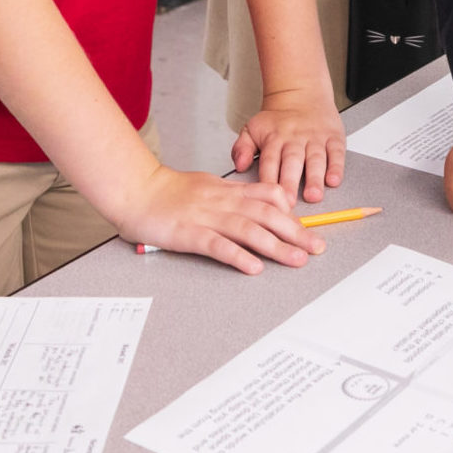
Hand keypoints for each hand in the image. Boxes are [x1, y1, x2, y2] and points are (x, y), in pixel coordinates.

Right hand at [120, 165, 325, 275]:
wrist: (136, 190)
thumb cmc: (170, 191)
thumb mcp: (208, 185)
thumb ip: (234, 195)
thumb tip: (261, 204)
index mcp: (228, 190)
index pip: (268, 196)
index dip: (291, 211)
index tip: (309, 226)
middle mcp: (223, 202)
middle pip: (267, 215)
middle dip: (295, 232)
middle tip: (316, 247)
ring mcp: (207, 218)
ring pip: (249, 230)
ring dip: (276, 246)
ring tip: (296, 260)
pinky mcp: (189, 234)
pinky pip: (218, 245)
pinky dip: (238, 256)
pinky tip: (253, 267)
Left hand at [234, 84, 347, 203]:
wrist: (302, 91)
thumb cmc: (277, 119)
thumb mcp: (253, 128)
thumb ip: (242, 148)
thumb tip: (239, 166)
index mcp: (274, 139)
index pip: (269, 161)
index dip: (268, 180)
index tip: (268, 199)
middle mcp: (295, 139)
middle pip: (292, 162)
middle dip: (290, 183)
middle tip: (289, 203)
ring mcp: (315, 137)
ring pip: (315, 159)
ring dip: (315, 178)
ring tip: (313, 195)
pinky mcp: (333, 136)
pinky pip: (336, 152)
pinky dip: (336, 166)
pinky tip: (334, 180)